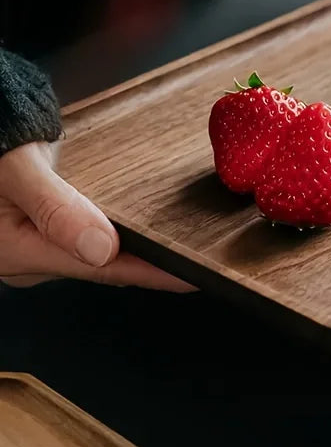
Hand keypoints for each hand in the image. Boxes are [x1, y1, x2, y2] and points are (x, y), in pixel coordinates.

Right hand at [0, 142, 193, 290]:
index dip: (151, 274)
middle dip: (149, 264)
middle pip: (103, 265)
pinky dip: (118, 233)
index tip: (192, 276)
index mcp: (20, 252)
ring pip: (97, 252)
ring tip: (178, 245)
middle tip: (195, 259)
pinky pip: (88, 235)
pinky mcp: (42, 226)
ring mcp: (35, 242)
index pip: (102, 269)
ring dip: (135, 248)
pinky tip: (140, 226)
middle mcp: (28, 257)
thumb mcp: (18, 171)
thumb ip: (56, 208)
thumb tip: (100, 246)